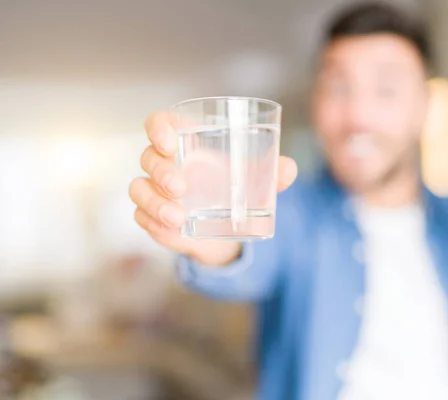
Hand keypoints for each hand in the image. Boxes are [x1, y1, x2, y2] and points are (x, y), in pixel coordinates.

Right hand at [129, 111, 297, 264]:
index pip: (159, 124)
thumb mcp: (257, 178)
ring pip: (139, 189)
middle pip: (149, 157)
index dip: (157, 127)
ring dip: (154, 202)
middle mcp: (164, 163)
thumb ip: (273, 171)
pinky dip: (153, 224)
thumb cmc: (236, 186)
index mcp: (186, 141)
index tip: (168, 141)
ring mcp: (155, 191)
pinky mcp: (153, 217)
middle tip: (181, 187)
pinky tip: (171, 231)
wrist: (229, 226)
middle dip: (162, 171)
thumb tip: (288, 168)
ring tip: (178, 217)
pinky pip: (142, 217)